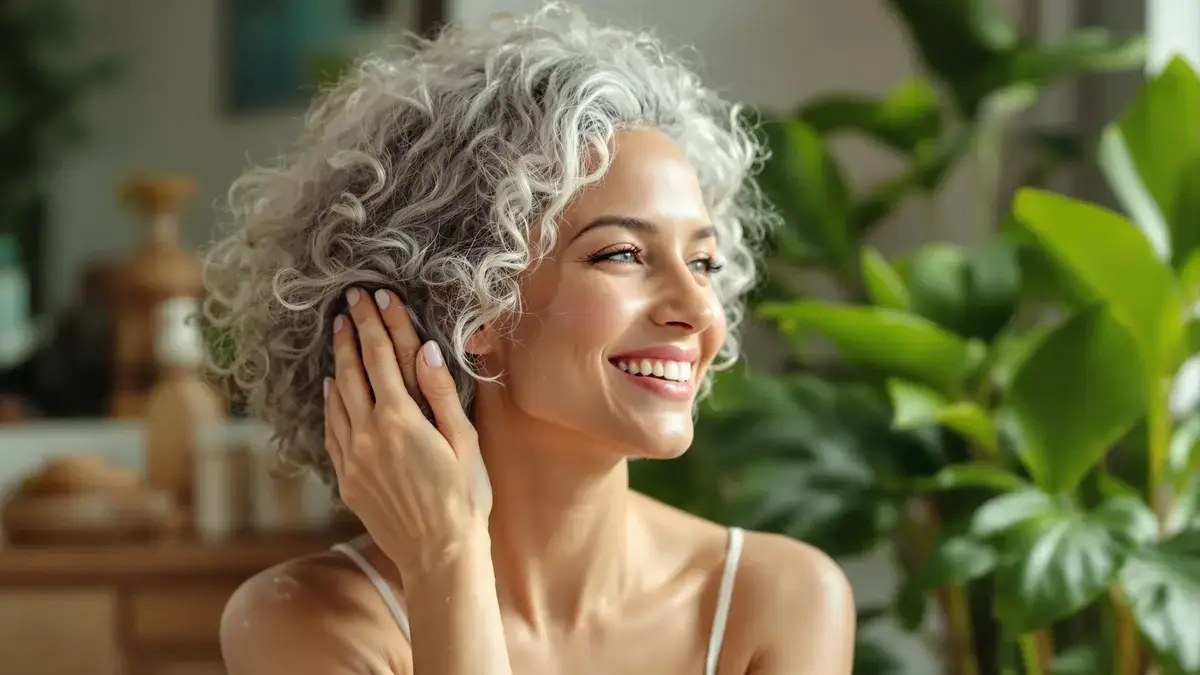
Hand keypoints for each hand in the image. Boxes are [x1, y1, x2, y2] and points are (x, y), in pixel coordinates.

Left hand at [324, 287, 491, 576]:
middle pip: (355, 371)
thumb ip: (441, 393)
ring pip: (338, 397)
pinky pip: (332, 430)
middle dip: (352, 333)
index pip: (384, 357)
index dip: (378, 323)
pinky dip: (330, 403)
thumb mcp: (463, 441)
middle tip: (348, 303)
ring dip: (338, 362)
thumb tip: (425, 349)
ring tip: (338, 335)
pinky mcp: (346, 478)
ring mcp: (353, 457)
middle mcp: (369, 433)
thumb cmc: (464, 497)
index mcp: (401, 419)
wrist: (439, 554)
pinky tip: (331, 388)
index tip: (373, 295)